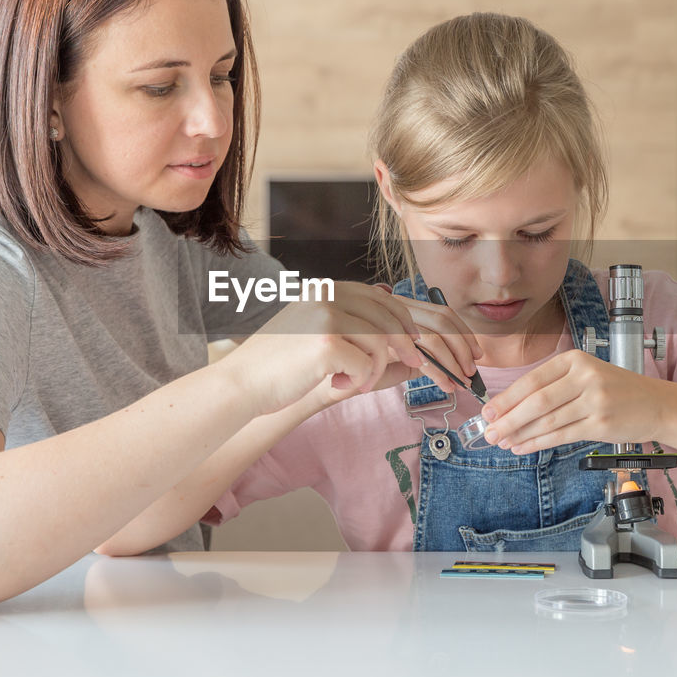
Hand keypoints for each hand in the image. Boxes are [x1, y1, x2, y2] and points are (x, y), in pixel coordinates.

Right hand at [223, 282, 480, 413]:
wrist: (241, 384)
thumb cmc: (283, 369)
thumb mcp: (328, 344)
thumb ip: (366, 340)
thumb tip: (415, 352)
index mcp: (333, 290)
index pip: (391, 301)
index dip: (418, 325)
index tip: (435, 349)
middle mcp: (333, 294)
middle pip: (396, 318)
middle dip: (418, 348)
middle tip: (428, 372)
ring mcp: (329, 314)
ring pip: (385, 344)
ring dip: (374, 372)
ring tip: (350, 384)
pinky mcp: (326, 340)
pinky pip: (367, 365)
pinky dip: (357, 382)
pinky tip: (334, 386)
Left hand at [479, 350, 669, 454]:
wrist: (657, 404)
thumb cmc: (617, 391)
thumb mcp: (586, 375)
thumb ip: (552, 387)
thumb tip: (510, 406)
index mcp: (575, 360)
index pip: (532, 380)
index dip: (507, 398)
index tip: (488, 410)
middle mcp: (585, 377)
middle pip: (536, 401)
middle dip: (508, 419)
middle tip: (489, 431)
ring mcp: (595, 401)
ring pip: (547, 421)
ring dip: (520, 434)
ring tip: (503, 442)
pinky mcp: (601, 424)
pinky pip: (562, 436)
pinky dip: (538, 443)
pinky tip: (524, 447)